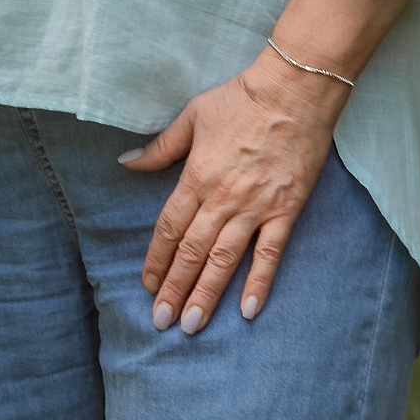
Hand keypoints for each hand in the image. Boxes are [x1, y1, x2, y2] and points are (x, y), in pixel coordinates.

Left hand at [119, 52, 348, 331]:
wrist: (294, 93)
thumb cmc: (240, 101)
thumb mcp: (191, 118)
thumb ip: (160, 148)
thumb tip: (126, 162)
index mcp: (196, 178)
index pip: (169, 229)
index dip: (156, 260)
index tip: (148, 286)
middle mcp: (222, 199)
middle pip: (192, 252)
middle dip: (175, 289)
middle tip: (162, 322)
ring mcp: (256, 208)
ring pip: (225, 261)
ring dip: (206, 294)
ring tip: (192, 325)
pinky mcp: (286, 211)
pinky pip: (270, 254)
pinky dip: (258, 283)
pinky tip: (247, 310)